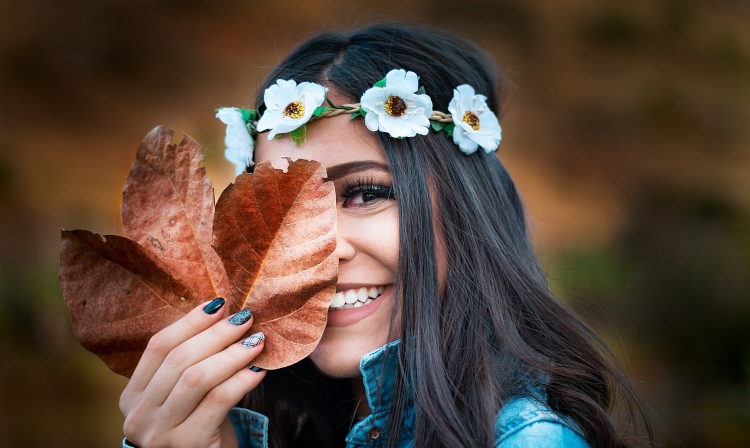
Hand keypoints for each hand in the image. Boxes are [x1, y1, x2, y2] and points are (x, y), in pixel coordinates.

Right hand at [120, 299, 265, 447]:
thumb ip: (191, 366)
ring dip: (231, 354)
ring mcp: (159, 433)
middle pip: (178, 359)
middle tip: (245, 318)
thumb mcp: (184, 399)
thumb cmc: (198, 431)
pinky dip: (241, 381)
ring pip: (197, 378)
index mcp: (132, 396)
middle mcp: (139, 415)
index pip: (158, 347)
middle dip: (215, 334)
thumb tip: (223, 316)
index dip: (189, 322)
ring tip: (256, 341)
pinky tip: (258, 371)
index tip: (218, 304)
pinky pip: (218, 400)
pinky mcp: (186, 444)